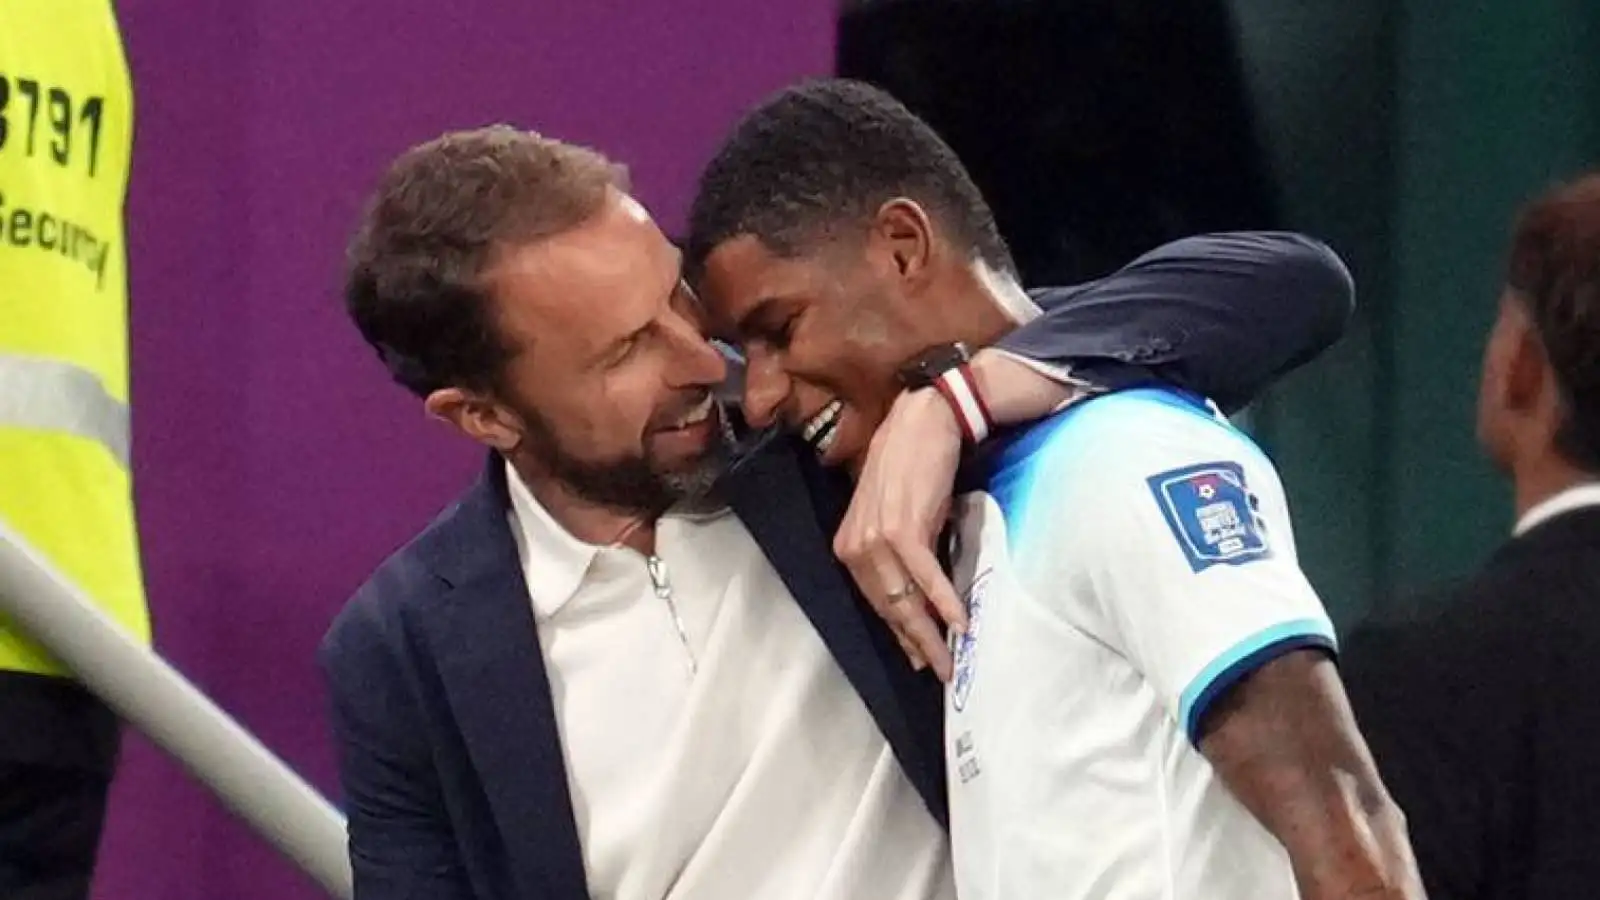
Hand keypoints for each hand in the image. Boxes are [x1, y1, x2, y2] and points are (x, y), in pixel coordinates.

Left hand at [835, 387, 968, 680]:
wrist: (924, 421)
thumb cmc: (914, 466)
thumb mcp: (898, 516)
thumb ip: (901, 553)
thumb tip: (921, 594)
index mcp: (849, 544)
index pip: (875, 601)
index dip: (899, 632)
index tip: (919, 656)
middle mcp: (854, 546)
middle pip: (887, 608)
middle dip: (915, 642)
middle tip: (938, 670)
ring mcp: (875, 538)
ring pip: (904, 600)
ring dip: (931, 633)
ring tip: (951, 659)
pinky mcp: (902, 529)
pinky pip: (924, 577)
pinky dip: (943, 601)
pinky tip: (960, 623)